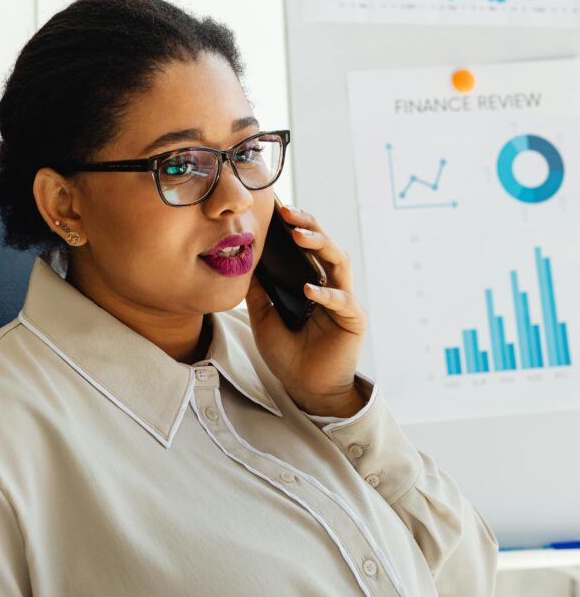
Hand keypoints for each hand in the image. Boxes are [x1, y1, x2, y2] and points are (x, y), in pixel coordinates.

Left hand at [244, 204, 366, 416]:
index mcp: (310, 279)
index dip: (294, 224)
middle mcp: (328, 284)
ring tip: (299, 237)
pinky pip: (343, 301)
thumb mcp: (263, 316)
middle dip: (308, 224)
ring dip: (320, 245)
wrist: (305, 388)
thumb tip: (243, 258)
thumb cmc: (288, 353)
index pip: (305, 244)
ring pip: (339, 261)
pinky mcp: (353, 319)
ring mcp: (343, 300)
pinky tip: (309, 290)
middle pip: (325, 244)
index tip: (276, 208)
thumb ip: (258, 290)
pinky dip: (326, 294)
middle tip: (288, 214)